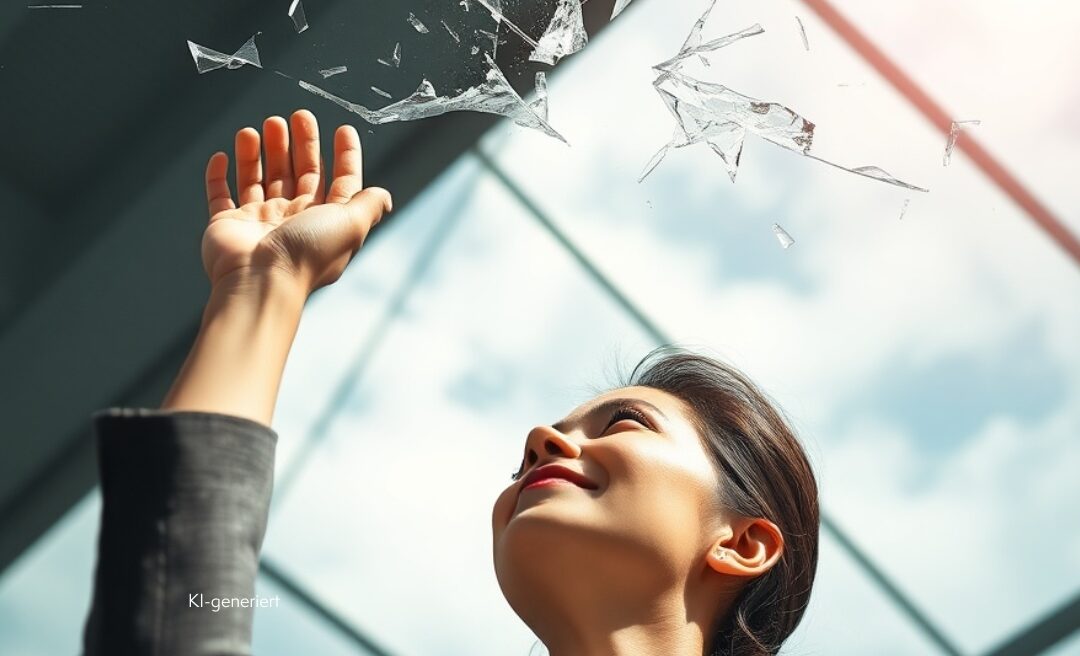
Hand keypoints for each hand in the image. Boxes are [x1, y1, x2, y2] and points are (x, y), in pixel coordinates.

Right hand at [201, 109, 391, 294]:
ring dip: (261, 151)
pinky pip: (220, 196)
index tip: (342, 129)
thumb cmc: (307, 253)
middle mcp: (293, 220)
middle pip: (299, 174)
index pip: (339, 182)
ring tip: (263, 125)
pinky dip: (219, 176)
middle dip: (300, 144)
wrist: (260, 281)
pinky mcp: (227, 225)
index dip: (344, 157)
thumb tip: (385, 196)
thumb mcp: (352, 224)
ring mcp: (258, 222)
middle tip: (298, 116)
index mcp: (325, 220)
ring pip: (260, 178)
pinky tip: (223, 155)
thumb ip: (368, 206)